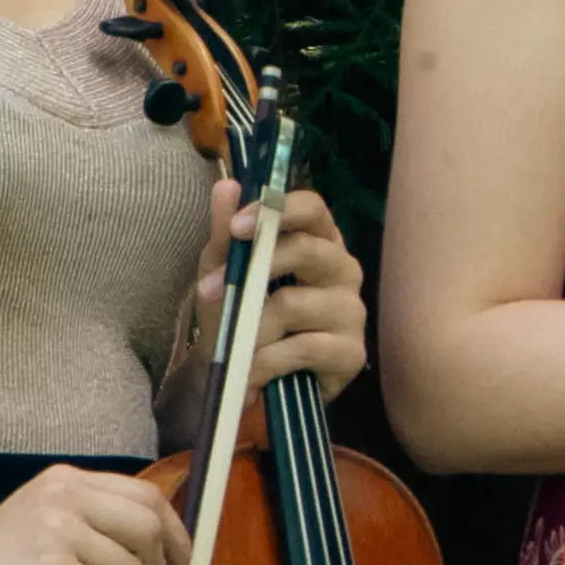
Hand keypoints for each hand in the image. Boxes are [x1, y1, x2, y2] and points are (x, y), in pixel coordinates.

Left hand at [184, 176, 367, 399]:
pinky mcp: (352, 353)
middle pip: (308, 251)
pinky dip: (266, 361)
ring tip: (232, 346)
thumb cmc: (240, 316)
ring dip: (251, 327)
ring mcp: (352, 311)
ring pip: (294, 304)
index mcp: (317, 240)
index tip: (237, 227)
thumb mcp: (223, 271)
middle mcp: (343, 269)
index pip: (313, 208)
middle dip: (255, 270)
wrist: (246, 379)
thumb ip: (225, 232)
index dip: (278, 210)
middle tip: (213, 292)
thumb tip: (226, 185)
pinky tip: (250, 373)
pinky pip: (302, 348)